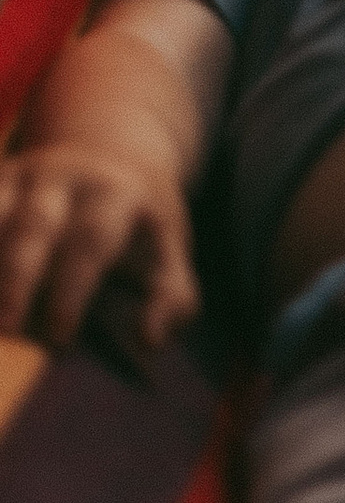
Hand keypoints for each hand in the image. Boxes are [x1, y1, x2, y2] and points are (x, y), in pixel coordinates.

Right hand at [0, 143, 199, 361]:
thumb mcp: (168, 257)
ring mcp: (17, 178)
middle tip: (7, 331)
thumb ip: (170, 301)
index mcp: (114, 195)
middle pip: (33, 226)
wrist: (109, 161)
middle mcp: (61, 179)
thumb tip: (150, 342)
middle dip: (17, 280)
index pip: (91, 241)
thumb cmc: (137, 230)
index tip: (60, 338)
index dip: (73, 290)